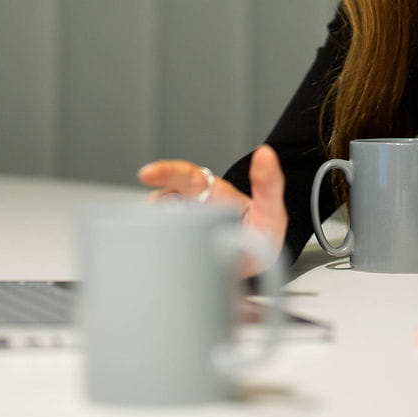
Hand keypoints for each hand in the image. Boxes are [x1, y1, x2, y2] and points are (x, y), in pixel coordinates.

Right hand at [137, 145, 288, 276]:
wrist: (261, 263)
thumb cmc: (263, 231)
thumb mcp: (271, 209)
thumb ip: (269, 183)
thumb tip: (265, 153)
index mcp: (212, 193)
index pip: (186, 176)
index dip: (166, 173)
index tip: (147, 174)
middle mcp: (193, 208)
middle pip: (165, 200)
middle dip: (154, 207)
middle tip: (146, 217)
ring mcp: (186, 230)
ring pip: (162, 226)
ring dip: (159, 232)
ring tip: (172, 244)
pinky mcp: (182, 252)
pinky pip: (166, 248)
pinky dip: (162, 250)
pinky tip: (169, 260)